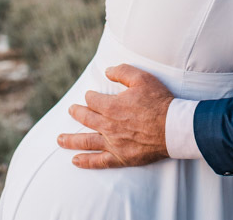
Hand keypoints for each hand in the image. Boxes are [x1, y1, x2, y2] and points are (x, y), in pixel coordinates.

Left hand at [58, 64, 172, 168]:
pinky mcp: (121, 157)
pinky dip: (86, 162)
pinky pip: (99, 161)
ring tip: (59, 139)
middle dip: (77, 113)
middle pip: (86, 118)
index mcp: (112, 106)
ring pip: (86, 141)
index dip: (91, 96)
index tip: (91, 96)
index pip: (93, 100)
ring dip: (71, 140)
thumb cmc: (159, 101)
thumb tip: (107, 71)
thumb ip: (122, 72)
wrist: (173, 127)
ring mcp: (113, 143)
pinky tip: (75, 161)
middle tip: (71, 110)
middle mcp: (108, 125)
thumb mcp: (142, 78)